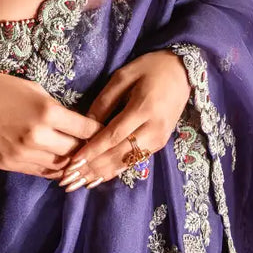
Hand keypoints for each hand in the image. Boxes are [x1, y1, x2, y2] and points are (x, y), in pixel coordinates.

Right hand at [0, 66, 102, 177]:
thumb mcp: (34, 89)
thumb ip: (56, 110)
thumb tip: (74, 125)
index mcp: (48, 112)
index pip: (86, 130)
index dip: (99, 133)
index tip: (106, 133)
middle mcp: (38, 136)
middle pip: (76, 152)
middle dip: (87, 150)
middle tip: (94, 150)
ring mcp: (22, 154)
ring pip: (59, 167)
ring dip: (70, 164)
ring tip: (78, 161)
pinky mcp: (8, 165)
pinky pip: (39, 172)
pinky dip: (52, 169)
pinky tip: (58, 165)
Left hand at [57, 51, 191, 190]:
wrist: (182, 72)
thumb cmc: (150, 68)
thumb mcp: (123, 76)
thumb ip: (104, 101)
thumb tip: (85, 124)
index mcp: (144, 108)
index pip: (113, 135)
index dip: (92, 150)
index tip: (72, 162)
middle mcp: (154, 128)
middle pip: (119, 153)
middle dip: (93, 168)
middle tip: (69, 180)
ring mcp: (159, 139)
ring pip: (127, 161)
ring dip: (102, 174)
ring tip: (79, 184)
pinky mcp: (160, 144)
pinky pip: (135, 160)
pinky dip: (115, 170)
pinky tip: (98, 178)